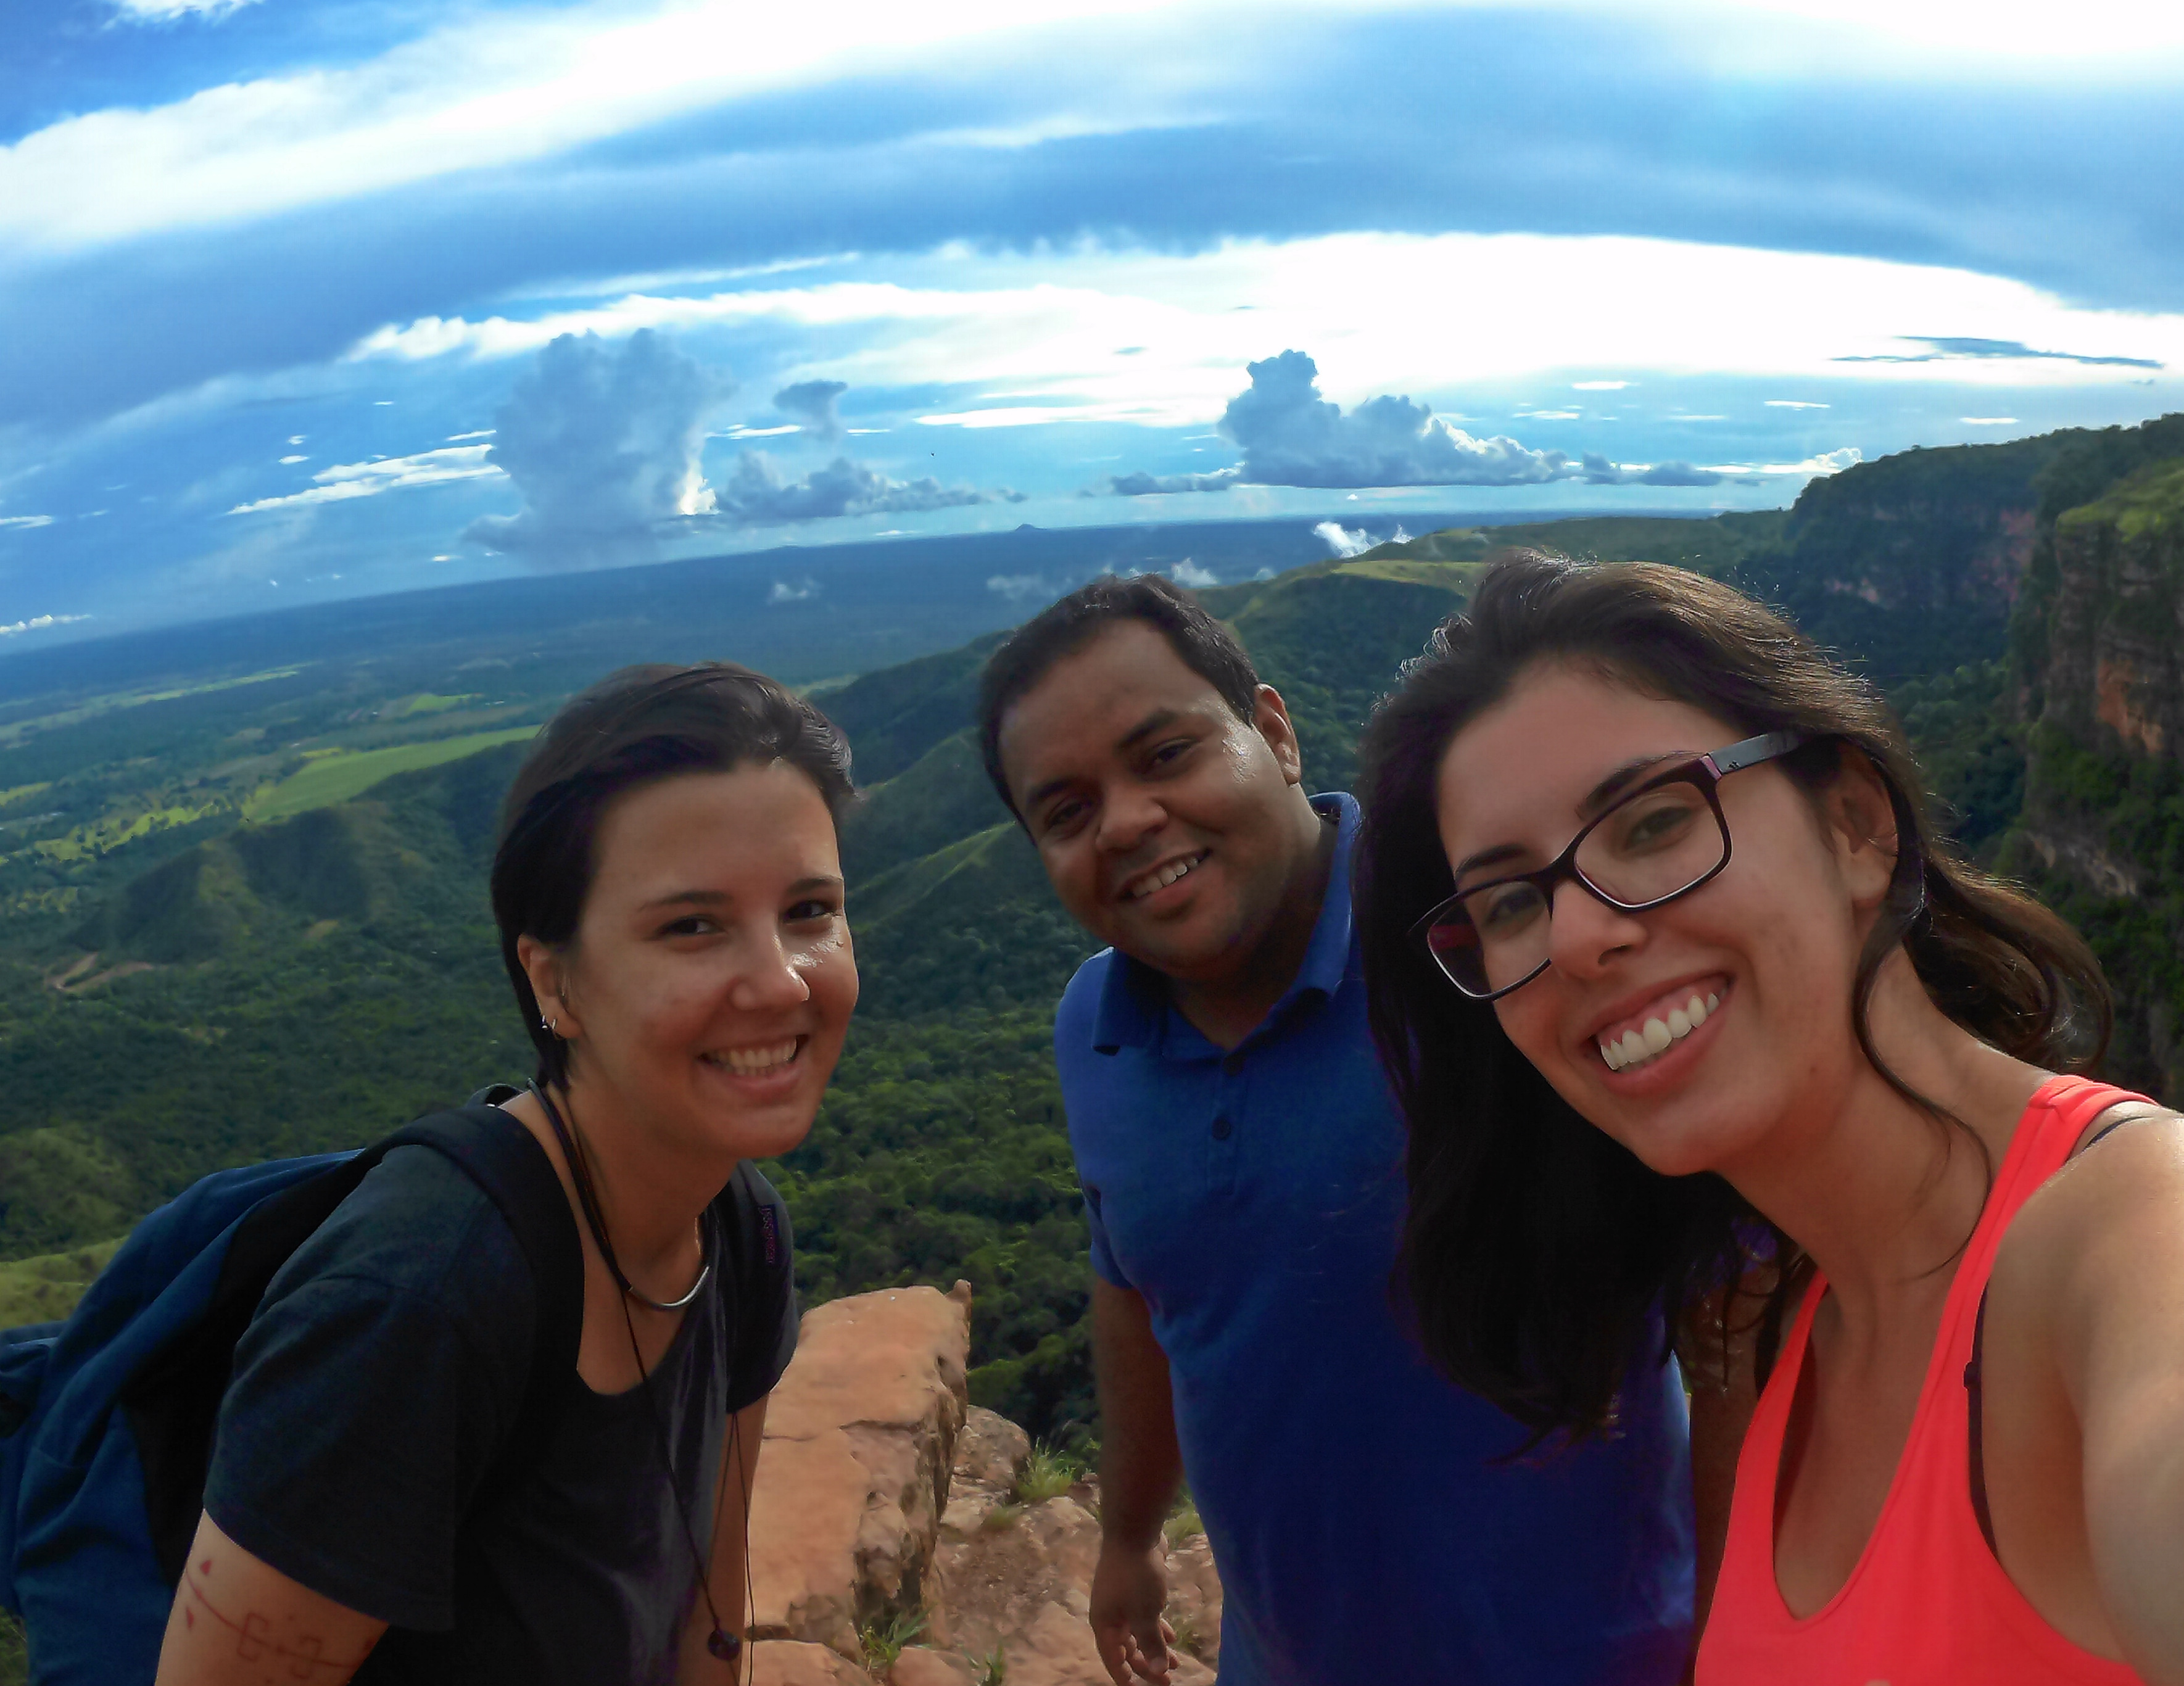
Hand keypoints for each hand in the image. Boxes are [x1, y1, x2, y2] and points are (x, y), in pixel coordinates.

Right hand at [1089, 1538, 1176, 1684]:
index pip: (1113, 1660)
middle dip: (1147, 1666)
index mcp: (1104, 1624)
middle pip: (1127, 1649)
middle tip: (1168, 1680)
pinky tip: (1172, 1636)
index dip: (1125, 1678)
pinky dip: (1158, 1629)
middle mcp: (1110, 1615)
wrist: (1135, 1532)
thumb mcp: (1145, 1614)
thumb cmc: (1136, 1577)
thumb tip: (1159, 1671)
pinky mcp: (1135, 1590)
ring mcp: (1122, 1601)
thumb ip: (1151, 1644)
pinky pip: (1145, 1618)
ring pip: (1139, 1633)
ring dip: (1156, 1648)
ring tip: (1177, 1663)